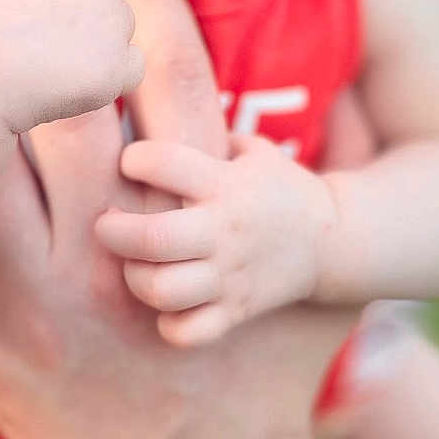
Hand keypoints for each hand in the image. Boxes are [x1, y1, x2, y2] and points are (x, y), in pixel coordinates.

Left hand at [95, 132, 337, 345]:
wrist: (332, 239)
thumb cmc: (275, 187)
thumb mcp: (250, 149)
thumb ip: (202, 133)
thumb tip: (141, 105)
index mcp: (226, 184)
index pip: (163, 163)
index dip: (136, 158)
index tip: (131, 162)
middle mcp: (224, 231)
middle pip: (154, 237)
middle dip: (114, 230)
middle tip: (106, 224)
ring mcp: (230, 276)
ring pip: (164, 289)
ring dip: (137, 277)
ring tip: (135, 265)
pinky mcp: (236, 311)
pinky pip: (188, 332)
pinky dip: (169, 323)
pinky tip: (167, 304)